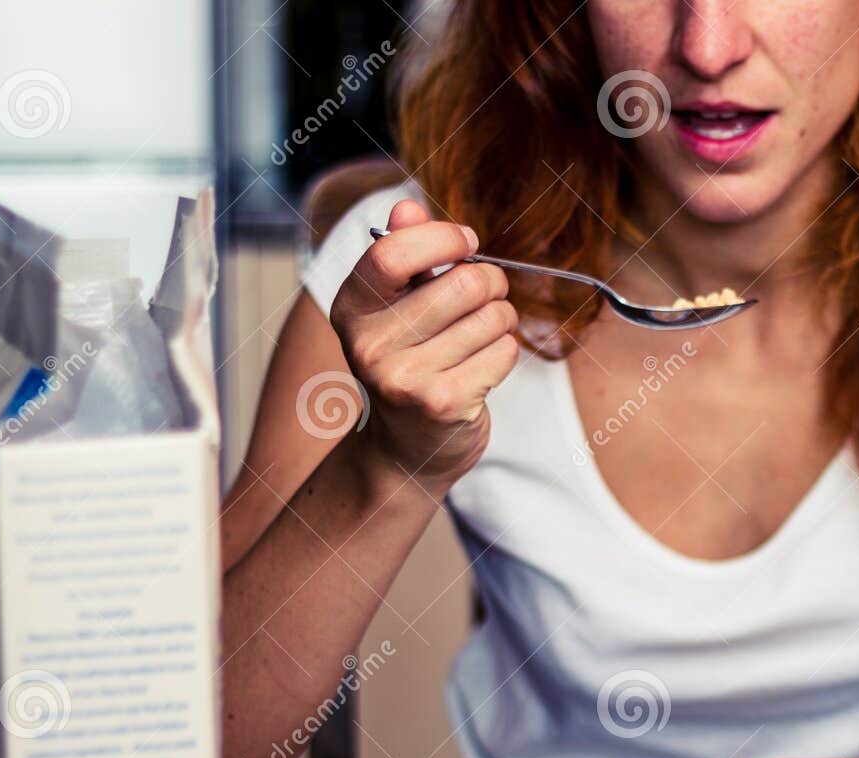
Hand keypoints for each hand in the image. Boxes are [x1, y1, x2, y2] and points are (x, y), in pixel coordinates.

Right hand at [329, 199, 520, 493]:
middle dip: (491, 283)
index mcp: (352, 309)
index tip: (467, 244)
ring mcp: (404, 378)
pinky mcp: (443, 403)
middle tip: (490, 295)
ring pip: (491, 318)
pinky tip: (485, 365)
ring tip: (486, 334)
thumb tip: (408, 207)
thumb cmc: (411, 363)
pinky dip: (506, 352)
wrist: (408, 449)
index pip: (393, 253)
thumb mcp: (395, 308)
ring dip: (503, 320)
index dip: (443, 238)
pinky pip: (503, 352)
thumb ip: (403, 254)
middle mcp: (370, 344)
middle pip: (463, 284)